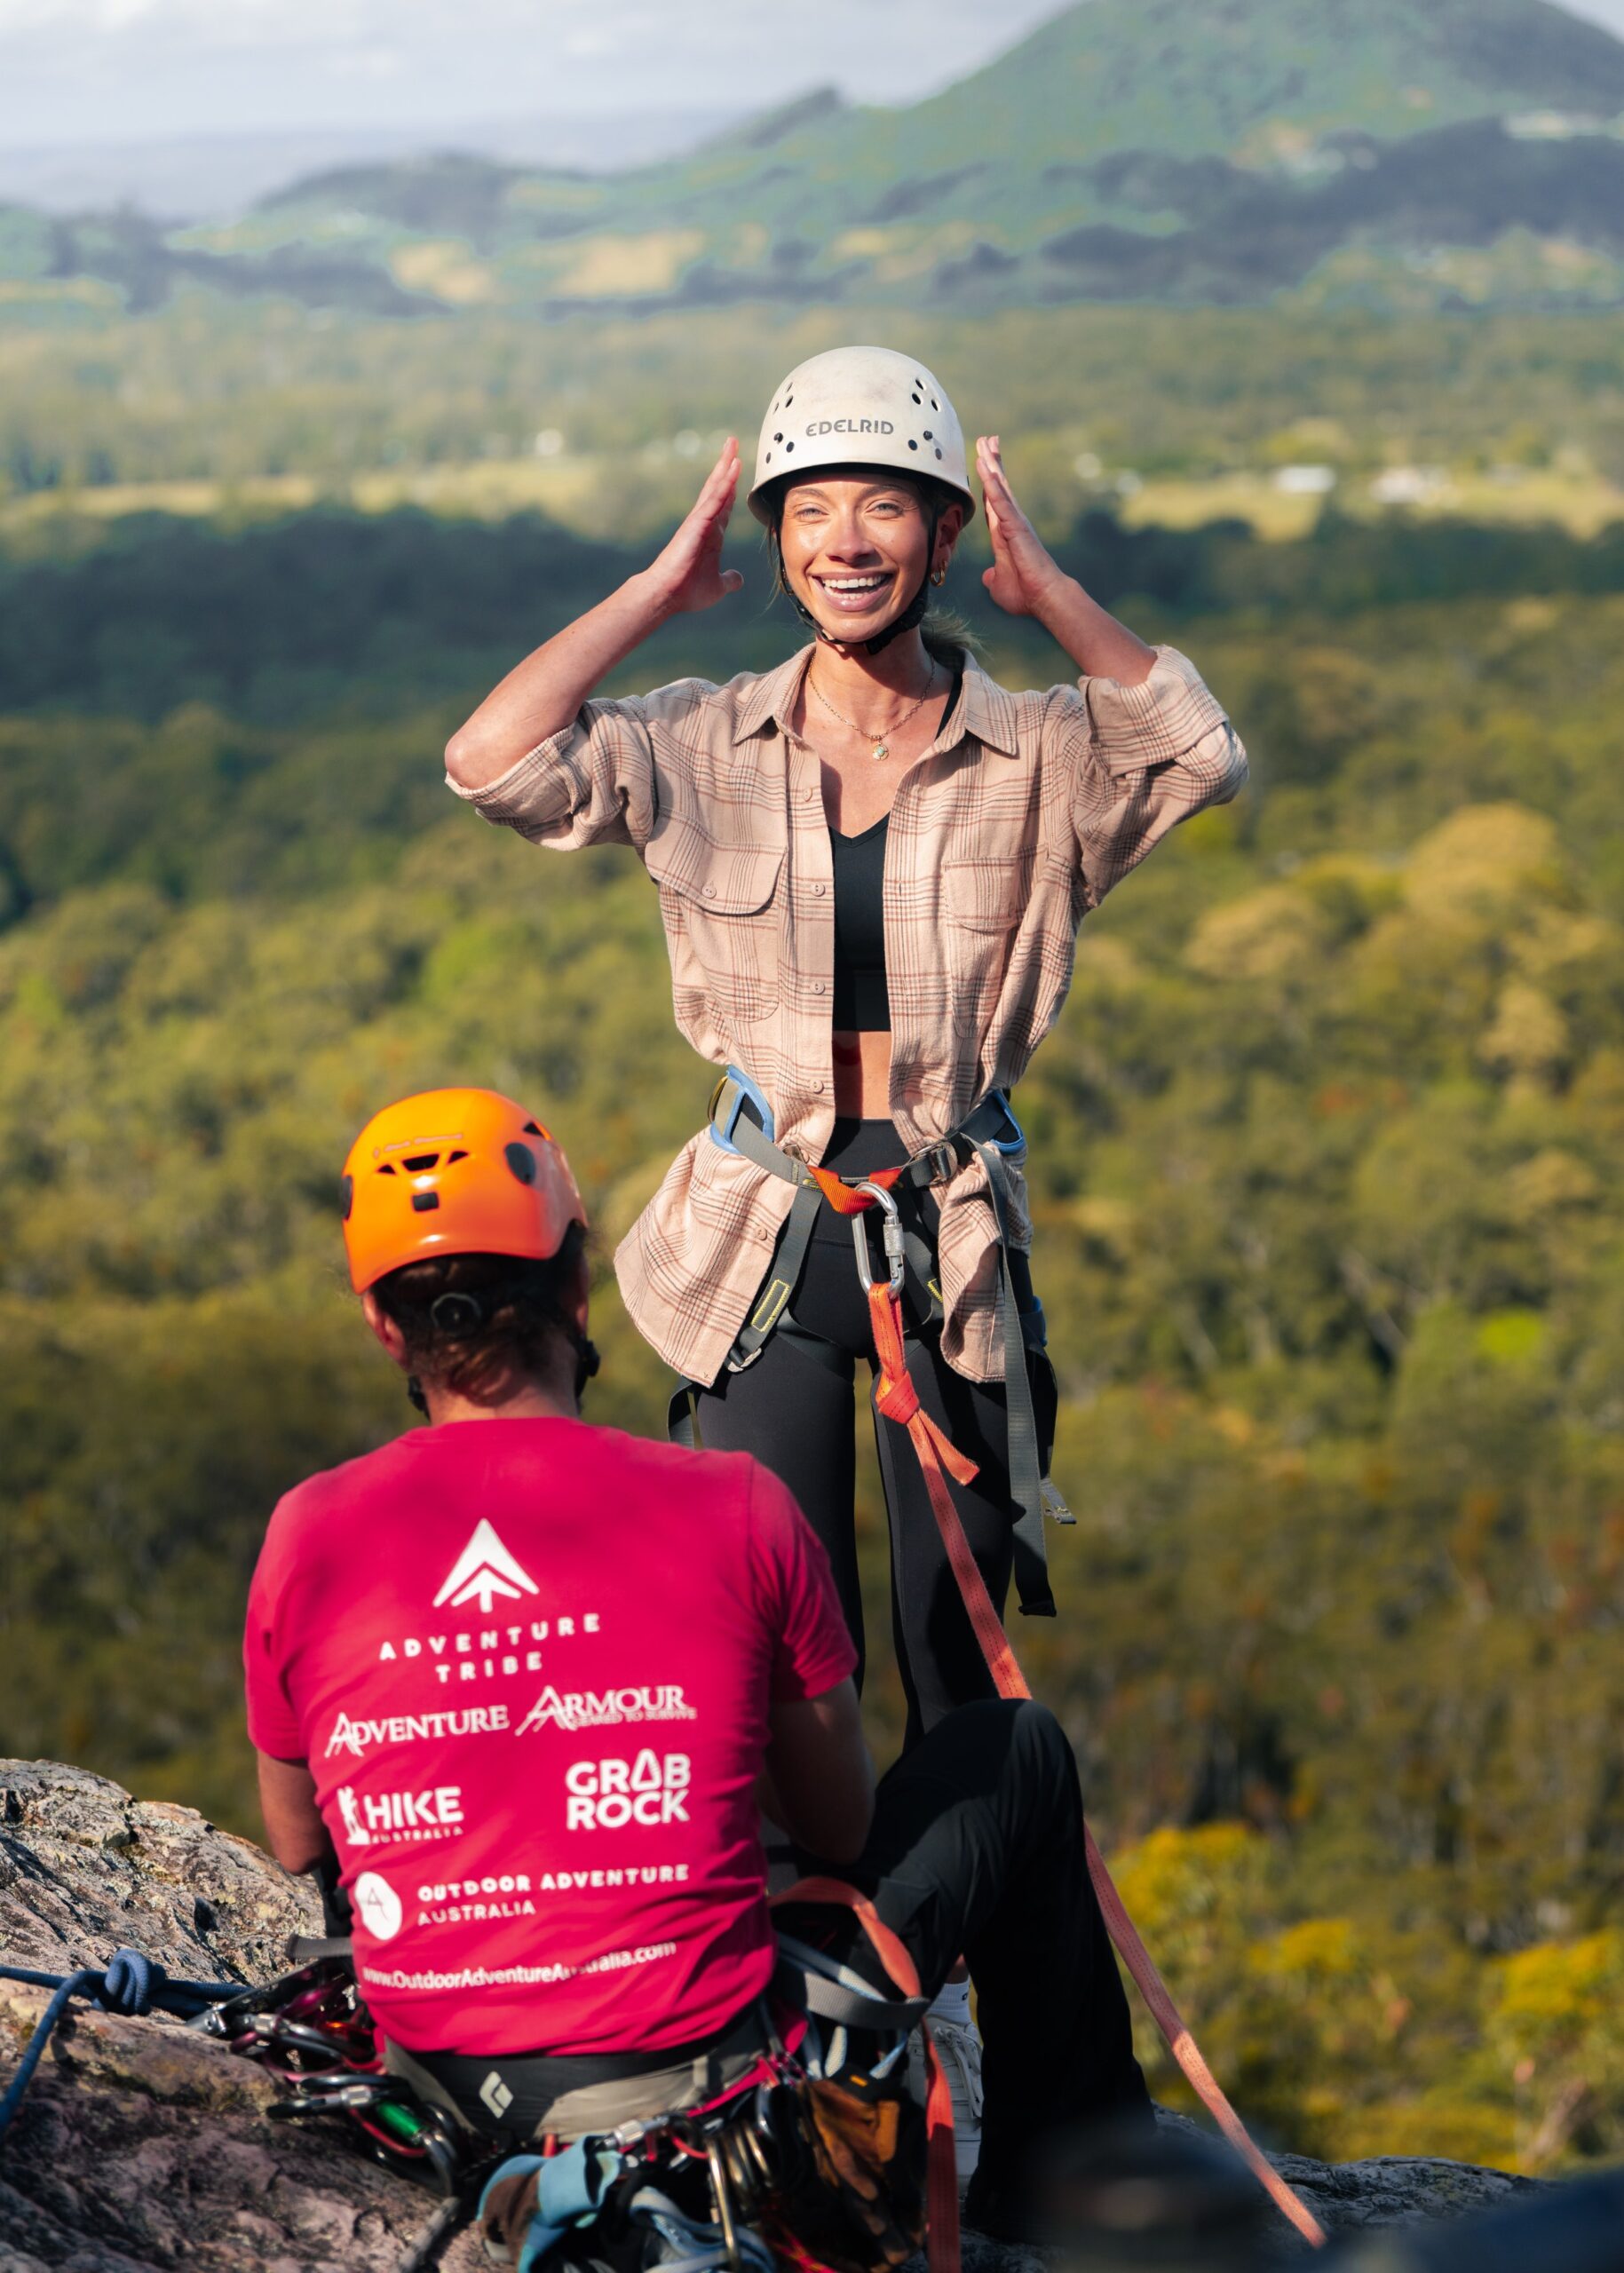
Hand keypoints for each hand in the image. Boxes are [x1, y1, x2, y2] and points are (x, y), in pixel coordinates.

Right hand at [644, 438, 744, 616]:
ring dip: (725, 465)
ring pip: (715, 487)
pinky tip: (732, 468)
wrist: (667, 595)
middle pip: (719, 488)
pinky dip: (724, 484)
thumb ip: (729, 580)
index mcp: (711, 535)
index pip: (725, 505)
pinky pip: (714, 500)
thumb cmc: (687, 591)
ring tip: (731, 444)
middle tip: (731, 443)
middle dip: (726, 466)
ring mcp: (700, 521)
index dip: (732, 488)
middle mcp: (705, 523)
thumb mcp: (718, 586)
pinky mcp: (696, 524)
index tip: (737, 469)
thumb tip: (738, 579)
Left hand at [976, 436, 1067, 619]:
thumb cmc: (1026, 595)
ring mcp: (1014, 522)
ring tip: (985, 442)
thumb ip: (992, 578)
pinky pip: (1000, 499)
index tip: (983, 464)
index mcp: (1004, 534)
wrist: (1044, 599)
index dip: (988, 483)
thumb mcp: (999, 585)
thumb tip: (988, 577)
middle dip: (992, 463)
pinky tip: (984, 466)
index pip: (992, 502)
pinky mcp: (1015, 525)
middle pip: (998, 486)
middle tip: (986, 439)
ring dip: (991, 464)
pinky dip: (991, 482)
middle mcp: (1011, 523)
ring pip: (999, 487)